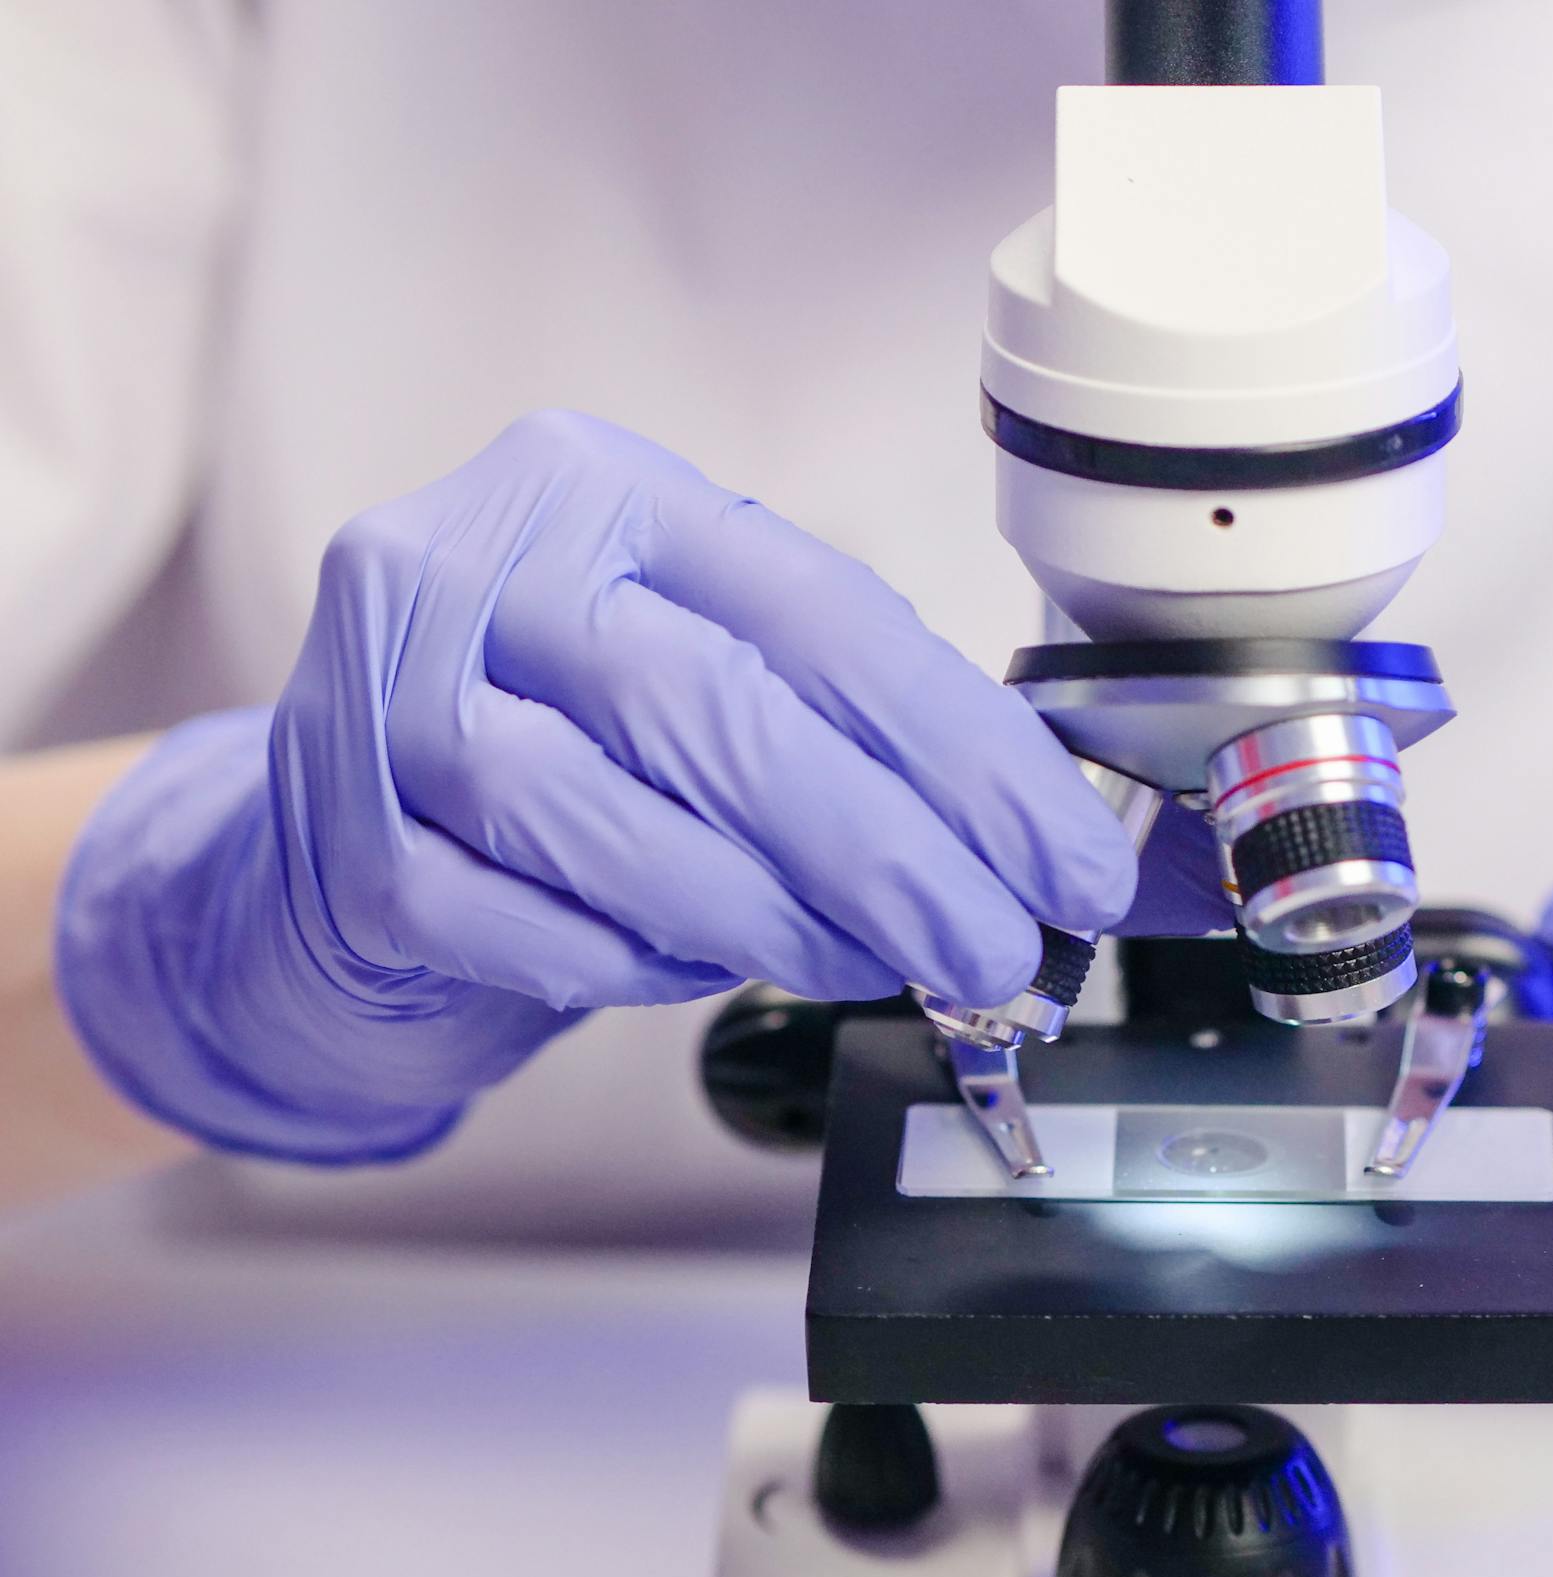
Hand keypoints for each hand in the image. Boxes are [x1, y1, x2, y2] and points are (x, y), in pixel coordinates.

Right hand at [57, 410, 1154, 1161]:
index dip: (971, 754)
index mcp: (602, 489)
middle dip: (892, 852)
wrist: (335, 856)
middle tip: (995, 950)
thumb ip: (856, 733)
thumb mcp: (705, 682)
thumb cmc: (570, 755)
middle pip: (719, 711)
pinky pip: (523, 924)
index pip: (824, 617)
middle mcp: (475, 562)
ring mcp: (382, 697)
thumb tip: (1065, 851)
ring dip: (771, 916)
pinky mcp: (341, 841)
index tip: (1074, 863)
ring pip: (607, 819)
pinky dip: (635, 963)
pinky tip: (688, 966)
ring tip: (864, 963)